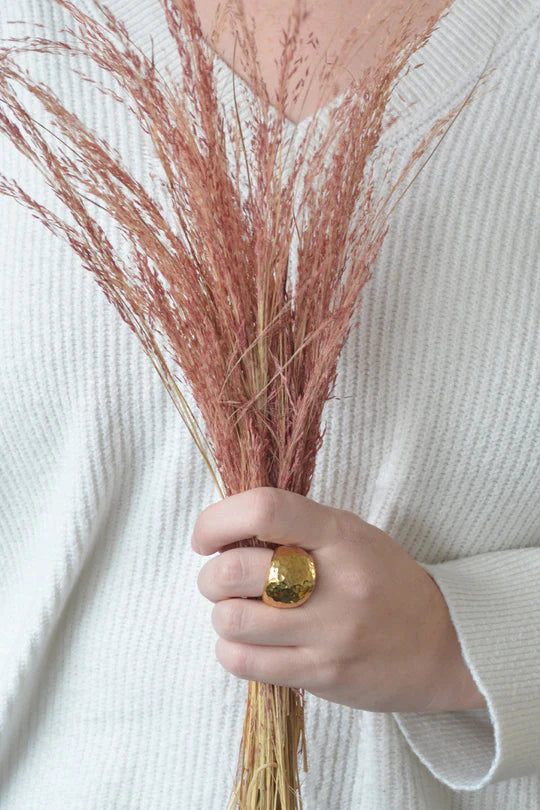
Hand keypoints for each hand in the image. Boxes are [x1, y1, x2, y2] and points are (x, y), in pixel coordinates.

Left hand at [192, 487, 486, 712]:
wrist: (445, 645)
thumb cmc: (387, 580)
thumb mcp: (352, 535)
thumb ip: (295, 527)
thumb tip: (225, 532)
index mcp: (341, 534)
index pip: (265, 509)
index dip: (218, 519)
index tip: (206, 536)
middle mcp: (335, 581)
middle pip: (234, 570)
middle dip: (211, 574)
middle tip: (223, 578)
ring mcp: (328, 633)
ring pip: (231, 620)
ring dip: (221, 614)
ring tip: (240, 611)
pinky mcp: (320, 675)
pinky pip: (244, 663)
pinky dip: (232, 649)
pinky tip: (250, 641)